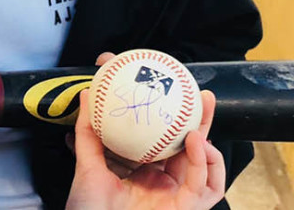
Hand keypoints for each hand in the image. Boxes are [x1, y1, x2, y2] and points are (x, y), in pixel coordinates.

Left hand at [66, 89, 224, 209]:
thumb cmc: (88, 209)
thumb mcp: (87, 165)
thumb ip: (88, 132)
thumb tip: (86, 95)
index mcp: (143, 172)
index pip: (165, 141)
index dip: (172, 120)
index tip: (171, 93)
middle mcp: (163, 183)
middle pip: (190, 150)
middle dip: (200, 122)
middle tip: (203, 96)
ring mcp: (175, 196)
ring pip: (205, 168)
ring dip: (207, 143)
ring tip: (197, 123)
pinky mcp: (185, 209)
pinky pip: (204, 187)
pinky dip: (204, 163)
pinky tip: (197, 144)